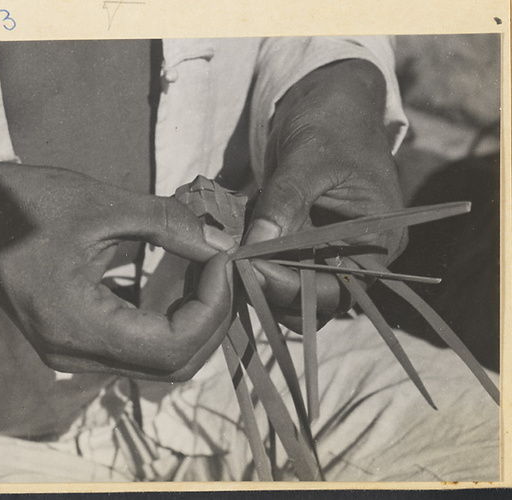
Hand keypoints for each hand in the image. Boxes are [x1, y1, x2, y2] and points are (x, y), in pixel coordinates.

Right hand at [0, 161, 234, 380]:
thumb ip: (167, 223)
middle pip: (173, 365)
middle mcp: (78, 353)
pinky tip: (184, 284)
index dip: (212, 307)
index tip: (224, 259)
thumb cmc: (21, 206)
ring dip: (197, 323)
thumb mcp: (99, 204)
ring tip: (211, 274)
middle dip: (212, 319)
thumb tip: (222, 241)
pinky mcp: (80, 340)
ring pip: (161, 362)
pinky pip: (142, 347)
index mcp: (77, 324)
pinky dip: (174, 321)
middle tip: (225, 269)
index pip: (171, 345)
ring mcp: (77, 352)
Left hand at [244, 59, 406, 319]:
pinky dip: (256, 262)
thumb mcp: (308, 159)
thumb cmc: (333, 123)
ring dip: (261, 280)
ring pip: (293, 289)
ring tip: (231, 258)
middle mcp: (356, 257)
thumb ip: (284, 203)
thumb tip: (254, 247)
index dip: (295, 287)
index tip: (252, 270)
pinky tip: (234, 248)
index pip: (339, 288)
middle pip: (315, 300)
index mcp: (378, 242)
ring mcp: (327, 253)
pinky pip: (279, 266)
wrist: (328, 102)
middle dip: (273, 289)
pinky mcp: (303, 245)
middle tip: (234, 269)